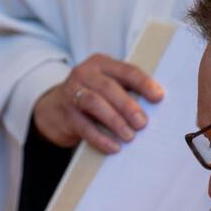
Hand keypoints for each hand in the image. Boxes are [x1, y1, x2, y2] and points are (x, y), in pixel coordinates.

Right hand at [33, 53, 163, 152]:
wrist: (53, 110)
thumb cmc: (90, 96)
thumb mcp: (105, 86)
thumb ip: (125, 90)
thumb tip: (154, 105)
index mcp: (100, 64)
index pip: (125, 70)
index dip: (143, 84)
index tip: (158, 97)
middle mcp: (84, 74)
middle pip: (108, 87)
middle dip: (128, 106)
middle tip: (143, 123)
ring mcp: (71, 93)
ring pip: (95, 103)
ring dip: (115, 121)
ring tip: (129, 136)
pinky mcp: (65, 114)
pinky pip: (84, 126)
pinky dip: (100, 138)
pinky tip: (113, 147)